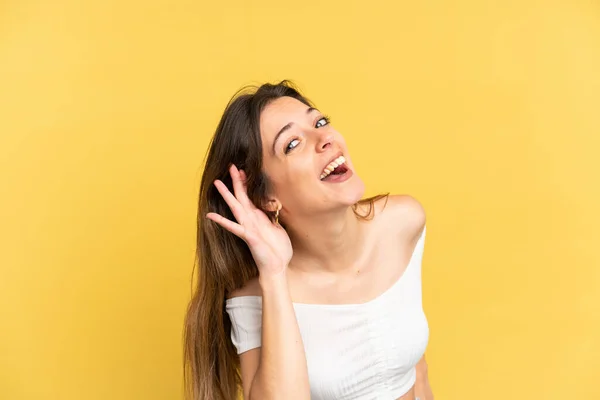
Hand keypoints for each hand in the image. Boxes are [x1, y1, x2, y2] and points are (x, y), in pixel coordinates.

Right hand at [206, 164, 292, 278]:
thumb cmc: (278, 250)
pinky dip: (223, 221)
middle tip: (231, 166)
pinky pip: (234, 228)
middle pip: (241, 197)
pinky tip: (211, 215)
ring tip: (217, 183)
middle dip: (236, 181)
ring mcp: (248, 228)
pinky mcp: (248, 237)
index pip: (250, 197)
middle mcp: (250, 221)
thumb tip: (272, 208)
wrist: (277, 267)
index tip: (243, 170)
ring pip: (236, 208)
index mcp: (258, 218)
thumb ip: (272, 218)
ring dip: (227, 195)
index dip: (246, 183)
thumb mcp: (278, 229)